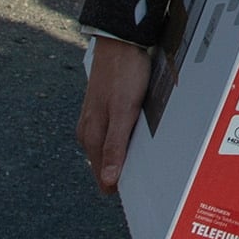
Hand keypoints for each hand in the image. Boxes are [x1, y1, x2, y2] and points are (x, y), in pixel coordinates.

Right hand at [77, 35, 154, 191]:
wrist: (119, 42)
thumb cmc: (123, 74)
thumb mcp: (123, 112)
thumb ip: (115, 146)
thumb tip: (109, 180)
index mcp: (91, 136)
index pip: (103, 177)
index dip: (119, 187)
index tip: (140, 196)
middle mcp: (89, 130)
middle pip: (105, 166)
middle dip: (123, 174)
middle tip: (149, 182)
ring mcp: (94, 119)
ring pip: (109, 150)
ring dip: (124, 158)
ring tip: (145, 163)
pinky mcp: (103, 109)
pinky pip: (112, 135)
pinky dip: (125, 142)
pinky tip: (136, 139)